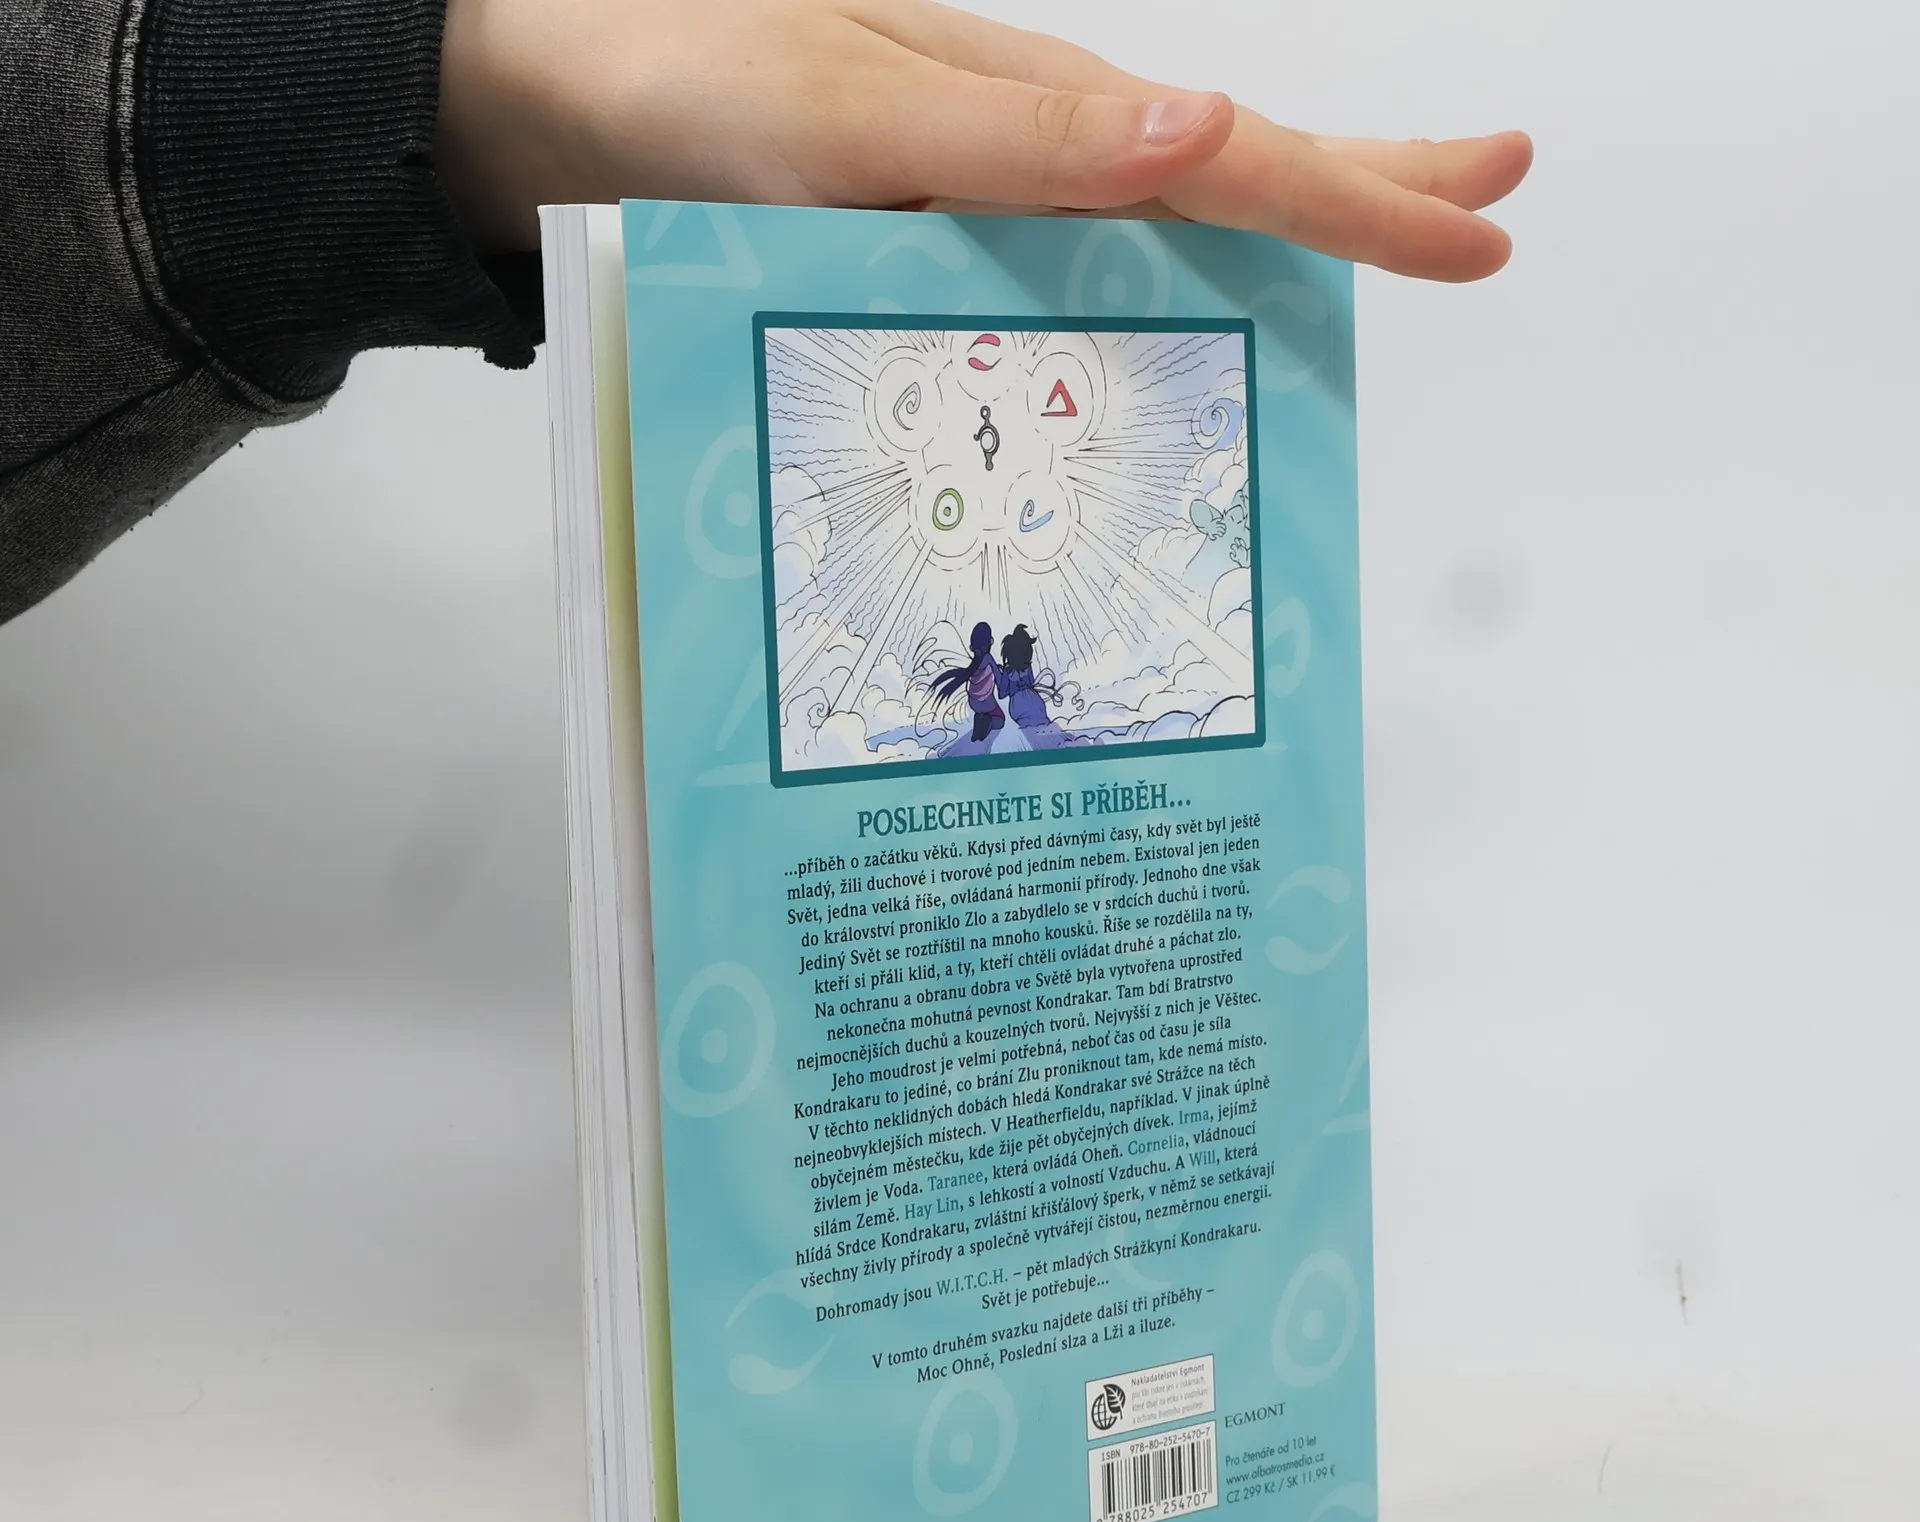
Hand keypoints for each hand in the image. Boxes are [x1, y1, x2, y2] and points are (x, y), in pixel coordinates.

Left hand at [436, 0, 1531, 280]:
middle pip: (1230, 173)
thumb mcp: (855, 115)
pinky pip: (1067, 274)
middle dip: (1364, 191)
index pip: (1238, 154)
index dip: (1367, 192)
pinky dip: (1151, 292)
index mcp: (1035, 114)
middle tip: (1492, 215)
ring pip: (1160, 223)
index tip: (1491, 216)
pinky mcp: (928, 238)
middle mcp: (1028, 154)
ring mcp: (983, 197)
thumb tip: (1201, 138)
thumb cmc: (684, 92)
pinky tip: (1179, 325)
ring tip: (1377, 258)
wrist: (545, 101)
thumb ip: (1020, 140)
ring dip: (1276, 241)